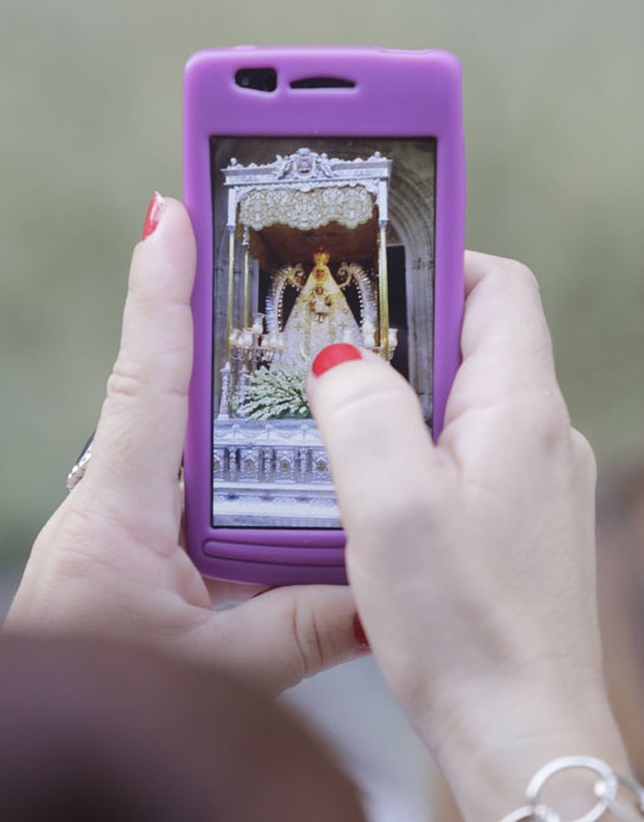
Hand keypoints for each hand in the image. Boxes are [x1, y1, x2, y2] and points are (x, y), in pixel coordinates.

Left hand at [4, 196, 365, 693]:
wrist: (52, 732)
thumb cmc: (105, 693)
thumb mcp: (207, 670)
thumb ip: (296, 635)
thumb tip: (383, 601)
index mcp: (118, 517)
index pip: (145, 386)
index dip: (160, 298)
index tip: (171, 217)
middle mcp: (125, 501)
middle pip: (179, 393)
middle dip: (221, 329)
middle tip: (275, 270)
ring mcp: (143, 518)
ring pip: (206, 441)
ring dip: (256, 406)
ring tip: (321, 365)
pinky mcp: (160, 542)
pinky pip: (215, 487)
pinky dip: (262, 473)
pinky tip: (312, 476)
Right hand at [307, 252, 627, 818]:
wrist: (519, 731)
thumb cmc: (467, 628)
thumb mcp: (393, 502)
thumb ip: (362, 409)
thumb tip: (342, 359)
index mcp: (520, 409)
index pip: (498, 288)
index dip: (440, 261)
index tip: (375, 269)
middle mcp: (539, 436)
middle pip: (474, 342)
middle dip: (401, 335)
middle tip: (332, 349)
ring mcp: (529, 480)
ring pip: (460, 403)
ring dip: (401, 398)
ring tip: (338, 419)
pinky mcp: (511, 521)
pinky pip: (460, 455)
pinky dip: (413, 450)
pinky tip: (368, 485)